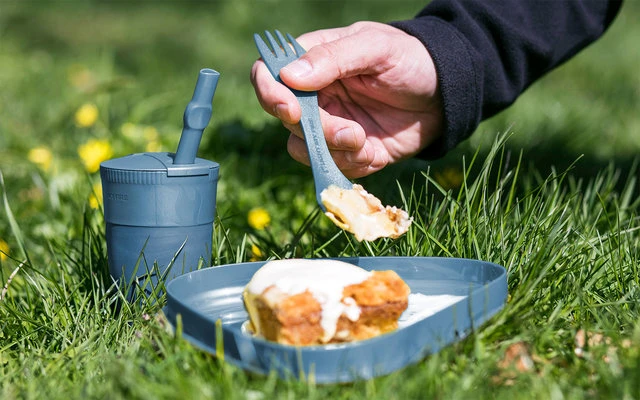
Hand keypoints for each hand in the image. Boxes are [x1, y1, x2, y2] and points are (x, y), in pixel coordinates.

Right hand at [251, 21, 443, 177]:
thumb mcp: (377, 48)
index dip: (269, 93)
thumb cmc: (411, 59)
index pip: (268, 74)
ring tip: (364, 140)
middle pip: (285, 119)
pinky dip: (351, 164)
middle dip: (316, 130)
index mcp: (313, 61)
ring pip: (302, 148)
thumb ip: (335, 57)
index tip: (291, 110)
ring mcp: (328, 124)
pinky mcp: (346, 151)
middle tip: (350, 131)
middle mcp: (313, 95)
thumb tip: (289, 75)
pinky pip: (331, 166)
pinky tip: (374, 150)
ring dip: (332, 151)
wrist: (446, 95)